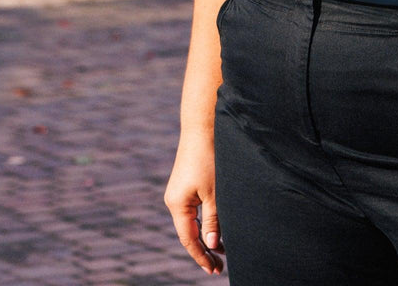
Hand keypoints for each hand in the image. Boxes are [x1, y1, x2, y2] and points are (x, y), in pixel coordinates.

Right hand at [164, 134, 224, 275]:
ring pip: (193, 221)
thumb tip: (211, 243)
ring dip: (206, 234)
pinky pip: (195, 209)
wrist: (202, 127)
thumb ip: (213, 219)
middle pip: (189, 232)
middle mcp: (175, 200)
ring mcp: (180, 191)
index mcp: (177, 205)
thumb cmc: (209, 158)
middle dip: (204, 249)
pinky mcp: (187, 183)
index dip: (201, 256)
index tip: (214, 270)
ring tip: (222, 250)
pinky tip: (217, 226)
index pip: (188, 239)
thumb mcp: (214, 191)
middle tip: (220, 266)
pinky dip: (205, 220)